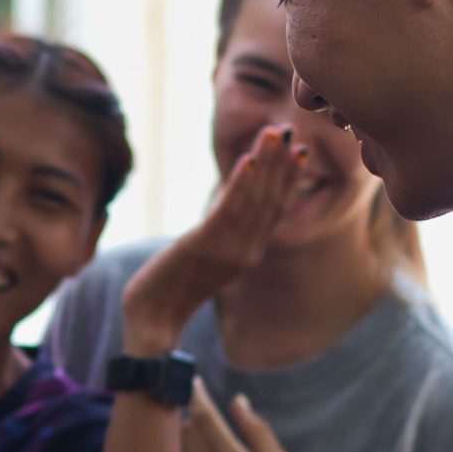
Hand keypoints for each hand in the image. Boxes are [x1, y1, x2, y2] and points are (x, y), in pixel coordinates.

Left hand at [120, 126, 302, 352]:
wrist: (152, 320)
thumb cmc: (173, 287)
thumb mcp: (206, 256)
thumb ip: (222, 233)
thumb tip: (227, 204)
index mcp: (248, 254)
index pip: (275, 210)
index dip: (288, 180)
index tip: (300, 151)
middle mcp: (246, 252)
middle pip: (270, 201)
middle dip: (282, 164)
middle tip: (290, 131)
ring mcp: (228, 250)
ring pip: (253, 201)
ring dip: (265, 164)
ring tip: (273, 134)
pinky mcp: (205, 246)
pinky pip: (228, 211)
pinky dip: (240, 184)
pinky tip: (247, 161)